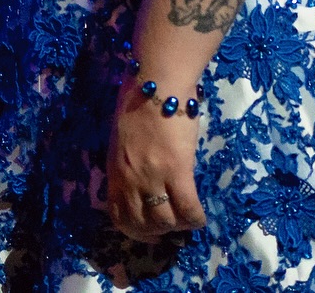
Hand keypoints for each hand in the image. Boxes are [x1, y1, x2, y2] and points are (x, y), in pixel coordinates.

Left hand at [106, 81, 206, 240]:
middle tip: (173, 226)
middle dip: (158, 233)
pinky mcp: (177, 169)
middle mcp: (131, 178)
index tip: (150, 231)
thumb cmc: (139, 99)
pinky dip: (195, 218)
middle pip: (143, 225)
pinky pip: (188, 208)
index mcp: (115, 169)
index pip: (119, 216)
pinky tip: (200, 215)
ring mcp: (153, 176)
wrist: (156, 81)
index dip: (135, 231)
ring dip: (178, 226)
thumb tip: (140, 178)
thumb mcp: (122, 136)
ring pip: (166, 222)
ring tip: (187, 217)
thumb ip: (128, 160)